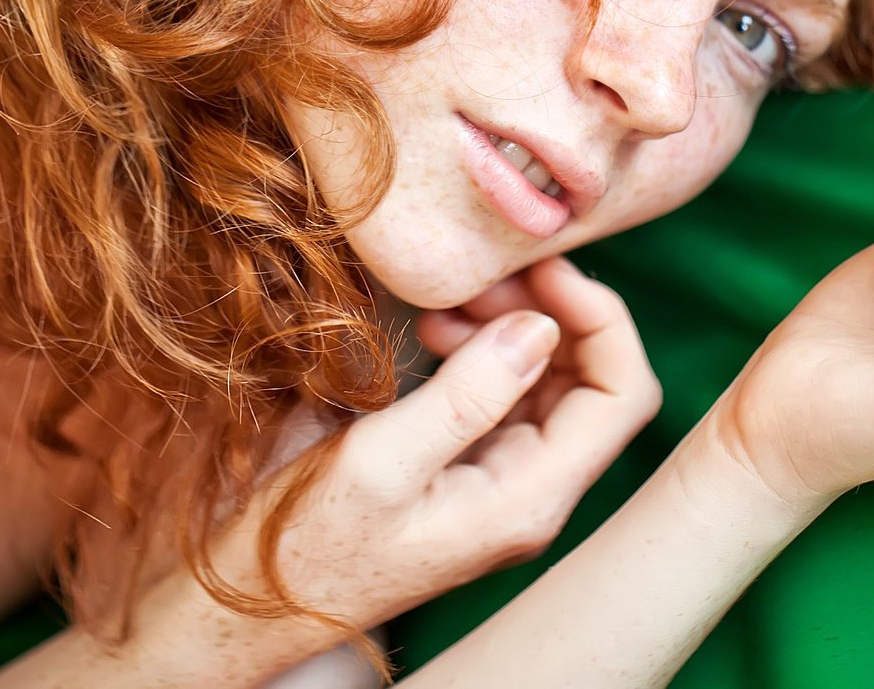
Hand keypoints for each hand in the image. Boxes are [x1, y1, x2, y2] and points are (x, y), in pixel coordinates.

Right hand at [202, 256, 659, 653]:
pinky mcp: (469, 471)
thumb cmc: (306, 548)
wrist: (250, 605)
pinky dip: (482, 350)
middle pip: (592, 382)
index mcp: (529, 499)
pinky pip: (504, 396)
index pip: (622, 397)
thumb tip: (540, 327)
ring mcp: (503, 482)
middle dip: (550, 314)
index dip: (600, 319)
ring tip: (449, 304)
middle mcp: (532, 493)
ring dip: (513, 327)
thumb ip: (466, 395)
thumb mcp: (378, 463)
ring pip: (549, 384)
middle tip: (483, 279)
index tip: (543, 269)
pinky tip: (435, 331)